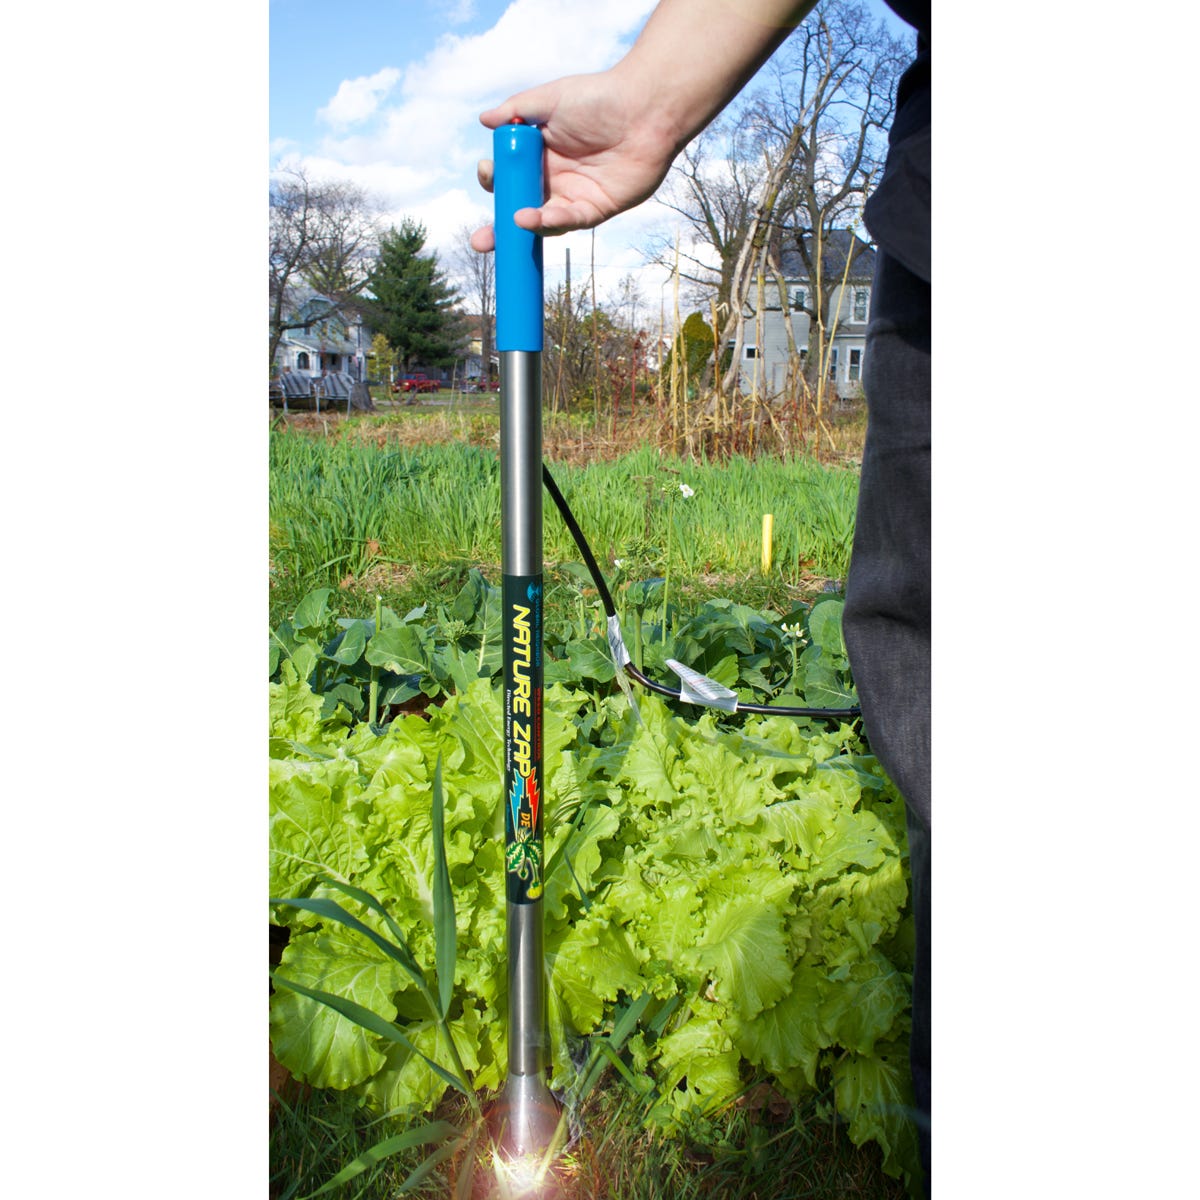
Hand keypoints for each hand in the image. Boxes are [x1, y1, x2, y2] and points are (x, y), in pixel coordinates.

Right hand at [468, 71, 680, 252]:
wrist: (644, 108)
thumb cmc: (600, 97)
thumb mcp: (551, 99)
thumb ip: (517, 109)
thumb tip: (484, 119)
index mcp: (540, 155)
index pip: (509, 175)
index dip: (495, 179)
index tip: (486, 171)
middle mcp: (554, 179)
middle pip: (520, 208)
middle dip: (499, 229)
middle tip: (480, 241)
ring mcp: (574, 196)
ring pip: (543, 222)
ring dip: (523, 230)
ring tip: (509, 224)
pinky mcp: (596, 209)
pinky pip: (570, 220)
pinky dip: (549, 222)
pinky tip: (529, 218)